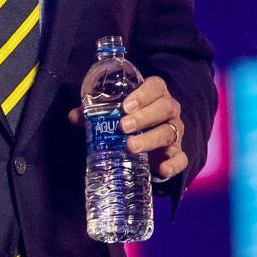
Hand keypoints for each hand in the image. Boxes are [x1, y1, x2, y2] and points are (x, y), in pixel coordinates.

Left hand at [69, 75, 186, 181]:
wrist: (148, 139)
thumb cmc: (129, 118)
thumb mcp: (113, 112)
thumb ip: (95, 111)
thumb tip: (74, 116)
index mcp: (155, 94)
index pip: (156, 86)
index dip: (143, 94)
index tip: (126, 105)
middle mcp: (168, 110)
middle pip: (165, 108)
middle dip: (144, 117)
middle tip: (123, 126)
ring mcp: (175, 131)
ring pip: (169, 132)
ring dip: (150, 139)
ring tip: (130, 146)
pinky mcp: (176, 152)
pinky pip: (181, 158)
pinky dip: (174, 164)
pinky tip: (162, 170)